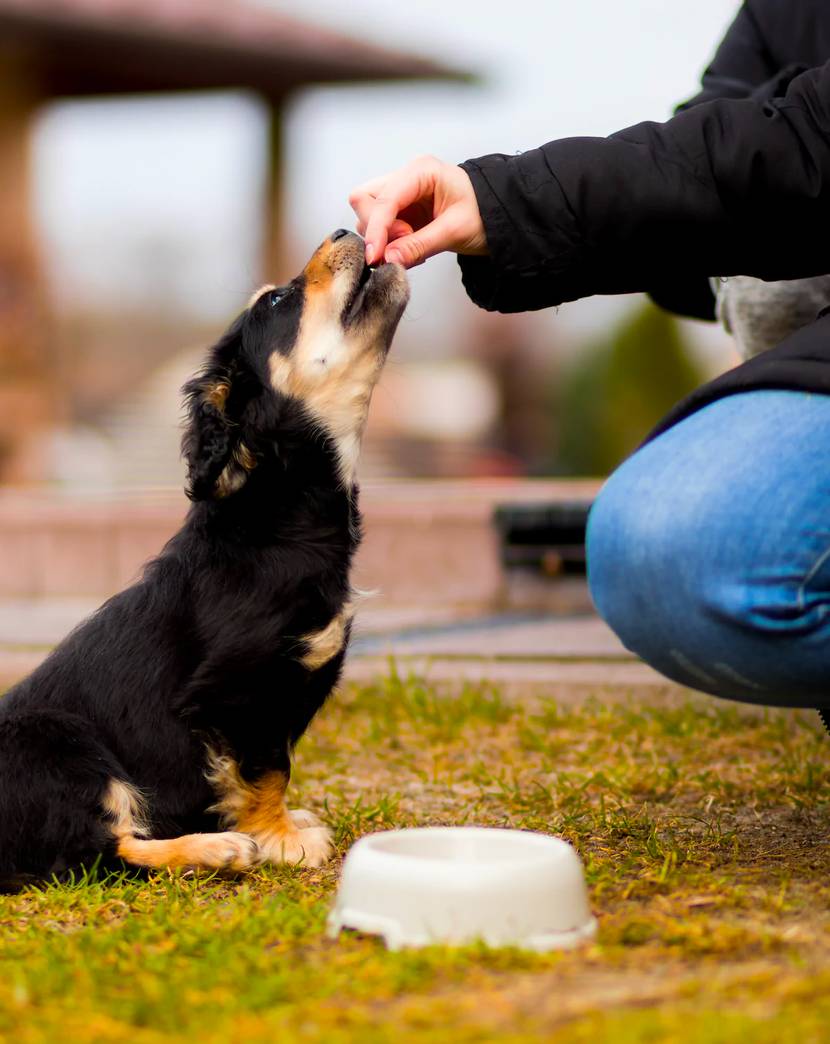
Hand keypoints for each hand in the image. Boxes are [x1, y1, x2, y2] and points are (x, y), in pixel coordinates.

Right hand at [349, 155, 487, 267]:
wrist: (498, 217)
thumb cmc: (484, 214)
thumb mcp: (454, 231)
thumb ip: (419, 245)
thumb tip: (388, 260)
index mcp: (421, 171)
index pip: (383, 198)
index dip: (376, 228)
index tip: (375, 256)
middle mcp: (407, 178)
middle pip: (365, 199)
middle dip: (377, 229)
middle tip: (404, 245)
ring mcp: (402, 194)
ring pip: (368, 214)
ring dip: (384, 238)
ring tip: (413, 247)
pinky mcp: (402, 211)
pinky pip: (381, 227)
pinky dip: (390, 243)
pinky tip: (411, 248)